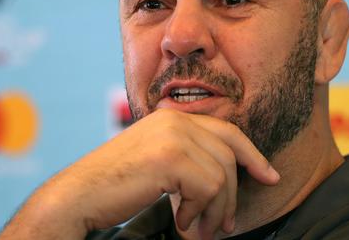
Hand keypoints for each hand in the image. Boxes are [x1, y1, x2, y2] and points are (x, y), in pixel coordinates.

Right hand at [0, 108, 279, 239]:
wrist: (78, 196)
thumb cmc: (115, 187)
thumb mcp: (157, 164)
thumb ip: (187, 159)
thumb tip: (224, 180)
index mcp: (173, 119)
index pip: (227, 131)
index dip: (253, 154)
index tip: (270, 176)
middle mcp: (175, 120)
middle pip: (229, 156)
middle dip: (232, 196)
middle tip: (225, 226)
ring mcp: (173, 135)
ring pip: (222, 176)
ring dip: (214, 210)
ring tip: (197, 229)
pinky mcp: (170, 156)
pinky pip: (209, 187)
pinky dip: (199, 211)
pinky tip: (181, 221)